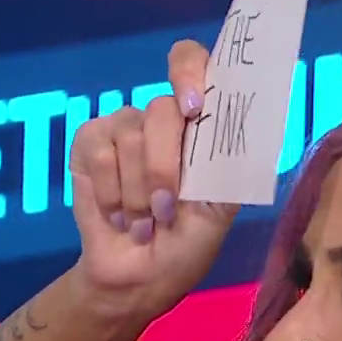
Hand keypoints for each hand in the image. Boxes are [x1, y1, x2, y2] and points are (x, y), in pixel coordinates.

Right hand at [69, 40, 240, 321]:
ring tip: (144, 223)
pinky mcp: (90, 143)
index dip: (190, 72)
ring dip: (138, 192)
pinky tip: (118, 215)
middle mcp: (163, 118)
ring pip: (130, 135)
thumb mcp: (219, 208)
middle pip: (161, 108)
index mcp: (199, 124)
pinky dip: (112, 193)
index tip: (194, 107)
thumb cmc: (186, 242)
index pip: (193, 63)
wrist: (140, 278)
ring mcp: (124, 127)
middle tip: (166, 211)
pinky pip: (100, 152)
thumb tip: (251, 128)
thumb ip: (229, 163)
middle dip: (164, 167)